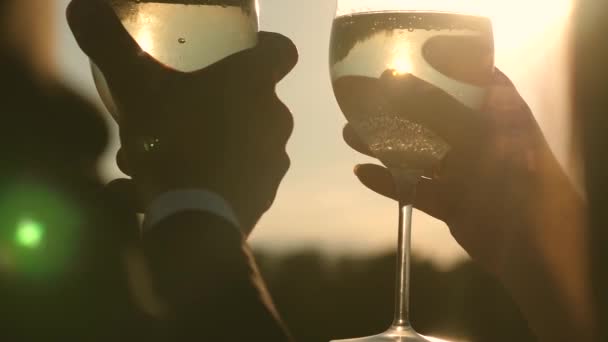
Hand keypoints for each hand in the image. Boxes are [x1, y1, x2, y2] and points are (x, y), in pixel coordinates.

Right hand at [67, 0, 297, 234]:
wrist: (196, 223)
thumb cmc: (171, 144)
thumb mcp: (133, 87)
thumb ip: (109, 44)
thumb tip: (81, 7)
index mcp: (254, 82)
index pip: (281, 48)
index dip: (265, 46)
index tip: (239, 53)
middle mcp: (275, 117)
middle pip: (245, 99)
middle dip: (204, 106)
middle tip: (165, 118)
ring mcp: (274, 158)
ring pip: (233, 141)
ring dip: (195, 146)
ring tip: (149, 162)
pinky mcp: (265, 194)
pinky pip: (231, 178)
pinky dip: (201, 180)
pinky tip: (157, 192)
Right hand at [339, 70, 573, 274]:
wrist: (533, 249)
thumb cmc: (513, 179)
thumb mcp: (473, 135)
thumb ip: (432, 107)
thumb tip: (391, 79)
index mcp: (498, 110)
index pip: (465, 76)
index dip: (431, 68)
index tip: (394, 64)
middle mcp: (481, 136)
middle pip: (431, 114)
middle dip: (394, 110)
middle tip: (359, 104)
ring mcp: (466, 170)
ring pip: (418, 152)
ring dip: (384, 145)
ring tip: (350, 136)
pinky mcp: (453, 200)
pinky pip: (416, 186)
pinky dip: (390, 181)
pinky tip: (363, 173)